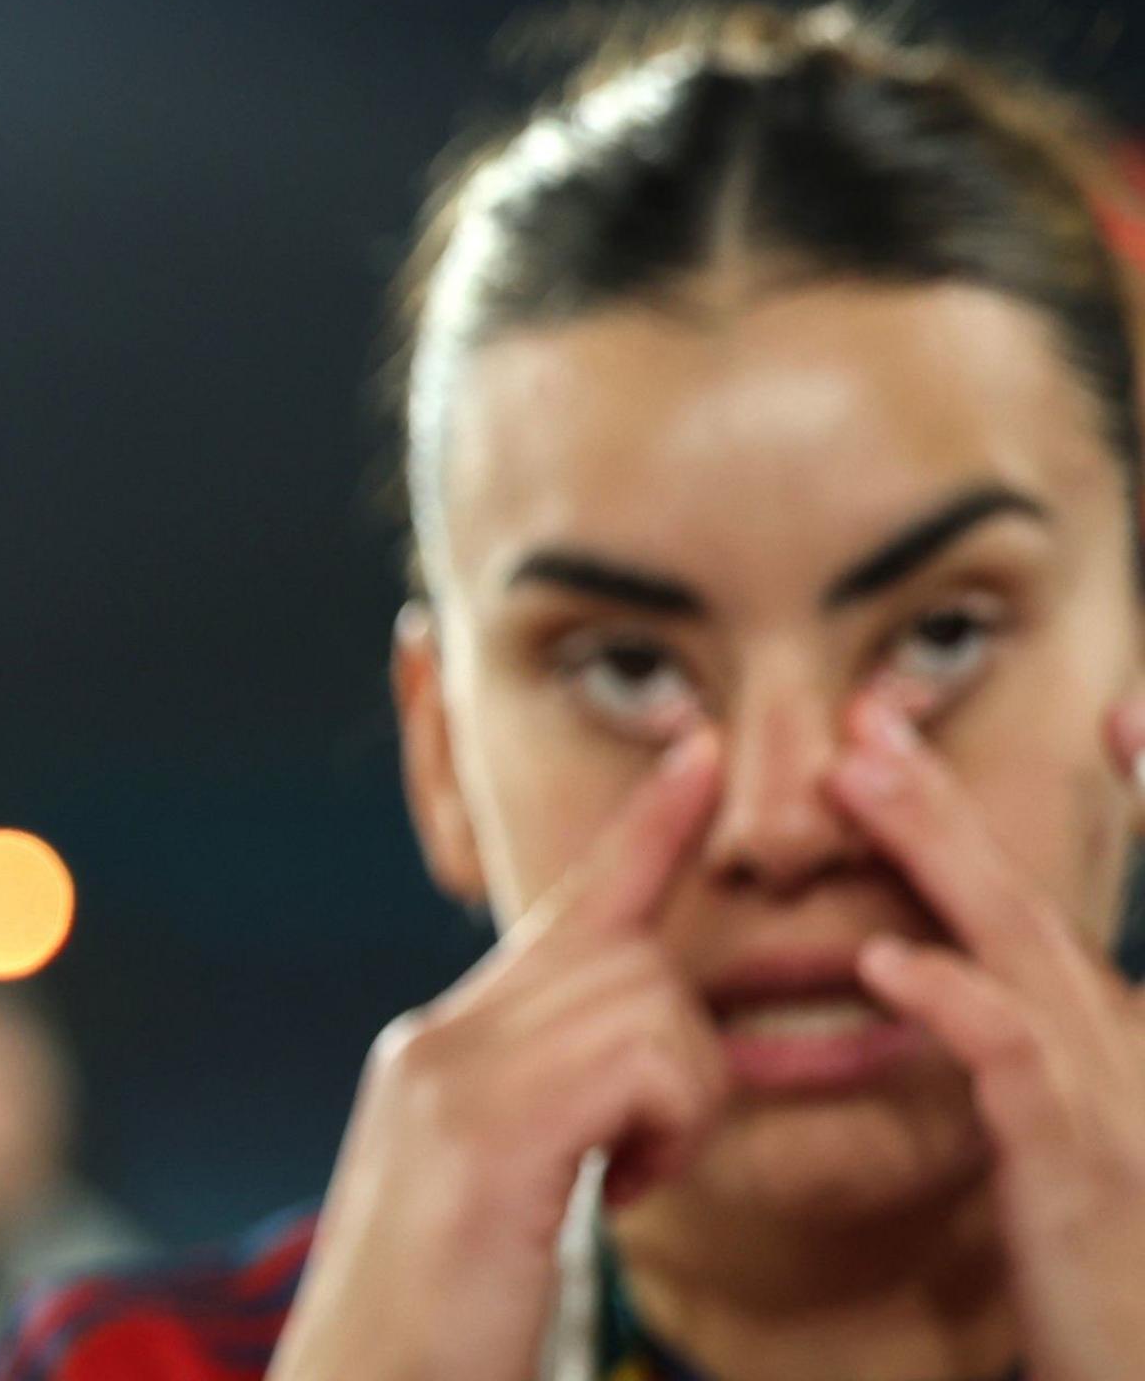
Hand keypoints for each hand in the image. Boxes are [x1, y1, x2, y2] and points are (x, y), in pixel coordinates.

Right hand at [269, 731, 728, 1380]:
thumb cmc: (445, 1332)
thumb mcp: (508, 1200)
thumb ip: (550, 1111)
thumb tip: (629, 1073)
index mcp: (447, 1054)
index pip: (563, 917)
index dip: (644, 833)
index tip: (698, 751)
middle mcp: (441, 1040)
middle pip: (625, 954)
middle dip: (683, 1050)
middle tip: (642, 1160)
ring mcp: (455, 1072)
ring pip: (651, 1004)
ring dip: (679, 1107)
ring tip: (617, 1189)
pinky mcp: (488, 1121)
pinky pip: (644, 1059)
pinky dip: (665, 1131)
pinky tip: (614, 1193)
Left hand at [829, 698, 1144, 1380]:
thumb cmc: (1102, 1267)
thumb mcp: (1072, 1138)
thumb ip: (1028, 1048)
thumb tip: (939, 965)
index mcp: (1128, 1042)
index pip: (1107, 904)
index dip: (1141, 797)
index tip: (1113, 709)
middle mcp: (1134, 1052)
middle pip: (1032, 901)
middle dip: (951, 802)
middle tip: (870, 720)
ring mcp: (1116, 1104)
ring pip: (1020, 951)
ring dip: (936, 856)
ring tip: (858, 778)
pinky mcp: (1079, 1167)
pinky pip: (1013, 1064)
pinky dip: (952, 1002)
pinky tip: (887, 962)